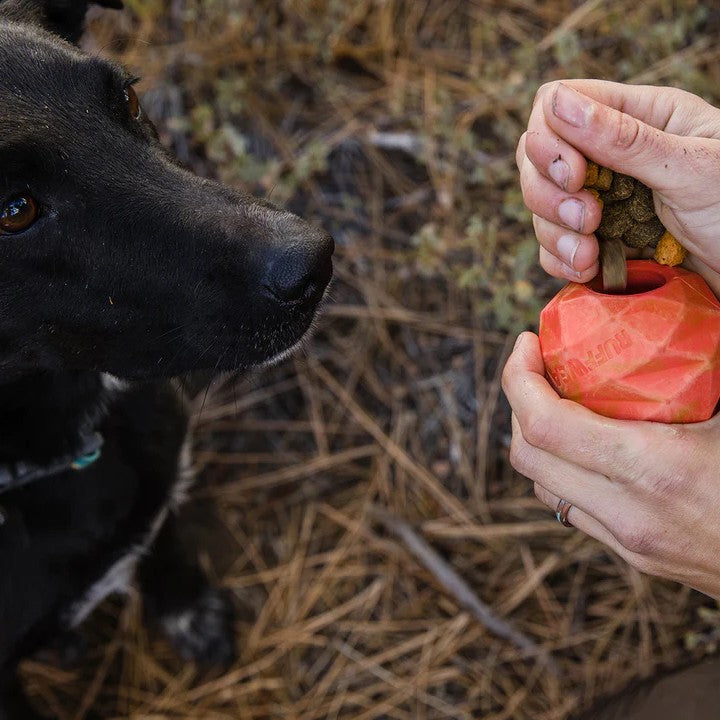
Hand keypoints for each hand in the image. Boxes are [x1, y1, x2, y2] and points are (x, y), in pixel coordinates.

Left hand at [502, 332, 719, 598]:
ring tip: (552, 397)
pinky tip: (584, 442)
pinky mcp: (634, 554)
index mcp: (654, 469)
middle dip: (516, 401)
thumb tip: (695, 308)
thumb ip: (709, 366)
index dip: (518, 377)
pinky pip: (570, 507)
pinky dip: (560, 468)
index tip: (525, 343)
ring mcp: (627, 539)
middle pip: (526, 456)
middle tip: (534, 364)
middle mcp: (627, 512)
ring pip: (541, 486)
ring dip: (534, 438)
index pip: (544, 423)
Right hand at [517, 79, 719, 294]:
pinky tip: (589, 270)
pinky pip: (553, 247)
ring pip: (541, 207)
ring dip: (555, 233)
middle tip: (590, 218)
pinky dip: (560, 260)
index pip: (557, 106)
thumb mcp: (690, 169)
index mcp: (640, 118)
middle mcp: (614, 156)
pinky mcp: (600, 242)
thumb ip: (624, 139)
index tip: (576, 176)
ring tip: (592, 254)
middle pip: (537, 158)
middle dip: (549, 193)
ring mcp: (603, 201)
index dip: (550, 139)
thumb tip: (558, 104)